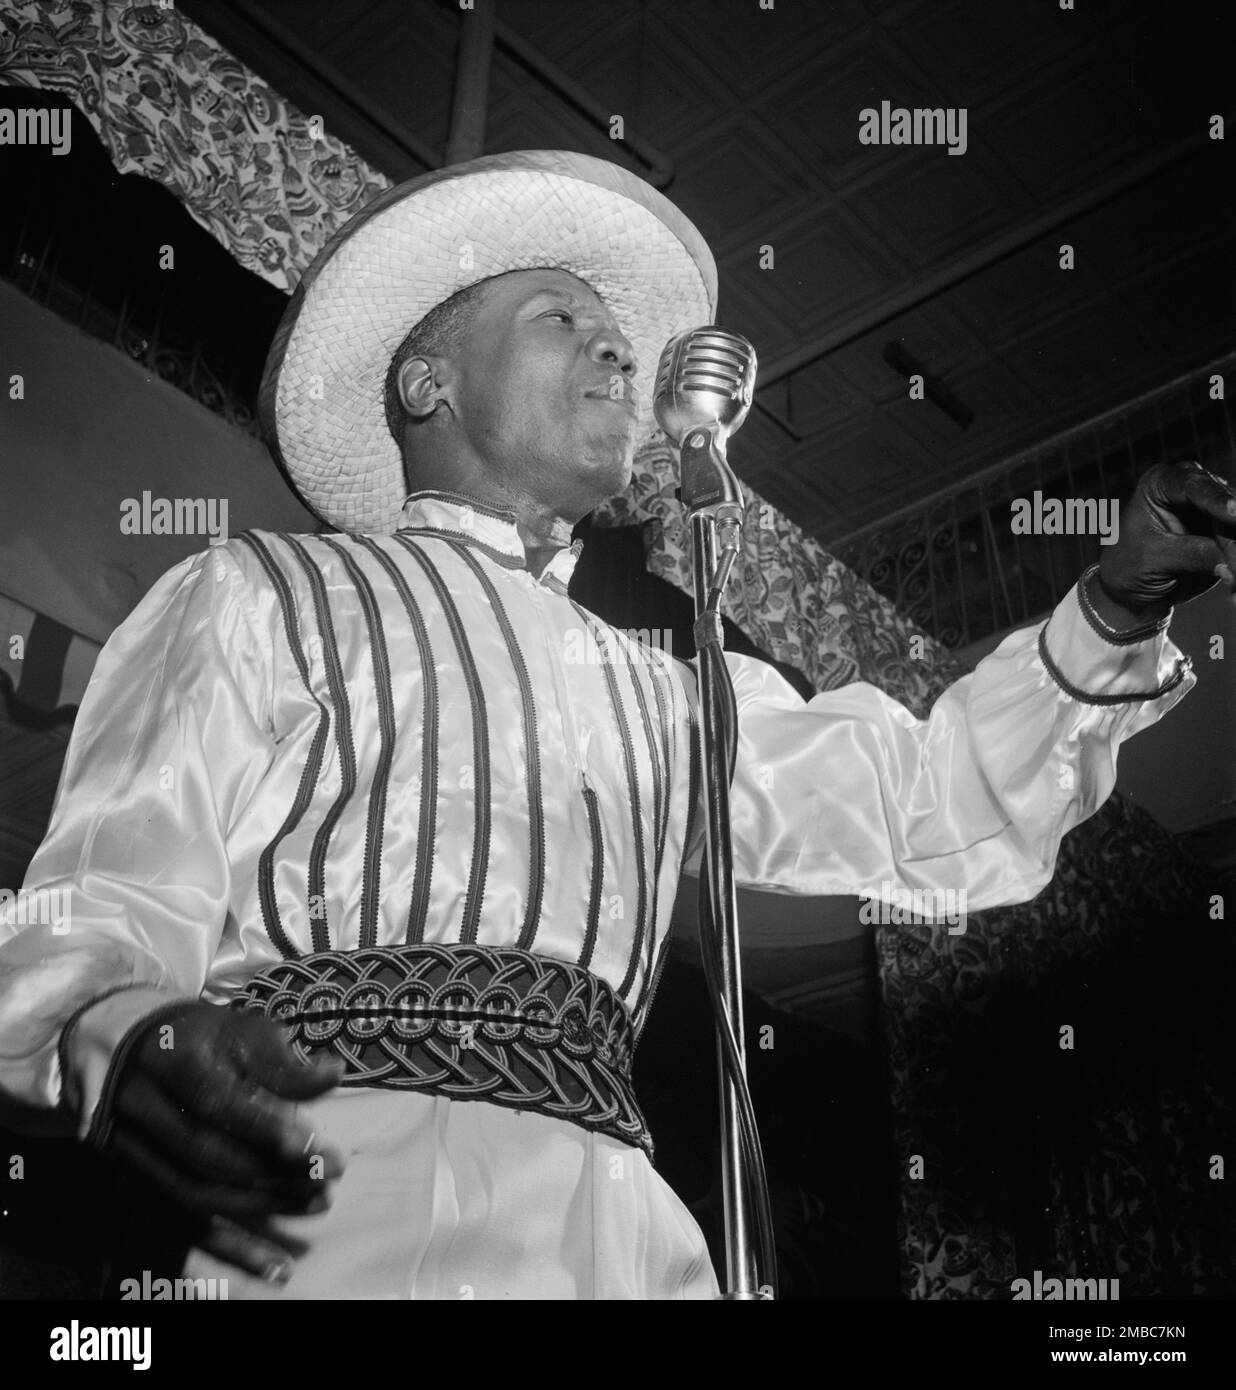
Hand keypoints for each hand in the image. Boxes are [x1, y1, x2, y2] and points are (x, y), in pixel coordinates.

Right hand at [105, 1003, 345, 1284]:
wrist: (124, 1051)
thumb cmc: (199, 1038)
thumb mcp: (238, 1030)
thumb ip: (280, 1060)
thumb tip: (332, 1076)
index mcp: (168, 1061)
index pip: (215, 1101)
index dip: (265, 1127)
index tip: (315, 1144)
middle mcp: (139, 1110)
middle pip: (205, 1154)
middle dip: (273, 1172)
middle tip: (329, 1175)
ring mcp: (129, 1154)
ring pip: (194, 1196)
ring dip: (261, 1210)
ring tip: (317, 1204)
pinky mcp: (133, 1187)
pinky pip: (181, 1228)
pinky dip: (231, 1251)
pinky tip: (276, 1266)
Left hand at [1097, 461, 1235, 624]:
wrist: (1131, 588)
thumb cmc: (1130, 566)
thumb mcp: (1155, 559)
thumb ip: (1193, 555)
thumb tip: (1231, 563)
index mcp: (1161, 484)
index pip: (1194, 486)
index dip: (1218, 500)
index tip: (1235, 512)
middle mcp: (1191, 488)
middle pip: (1226, 506)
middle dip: (1234, 536)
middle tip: (1234, 565)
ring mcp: (1213, 509)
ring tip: (1233, 581)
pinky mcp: (1227, 532)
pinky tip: (1234, 588)